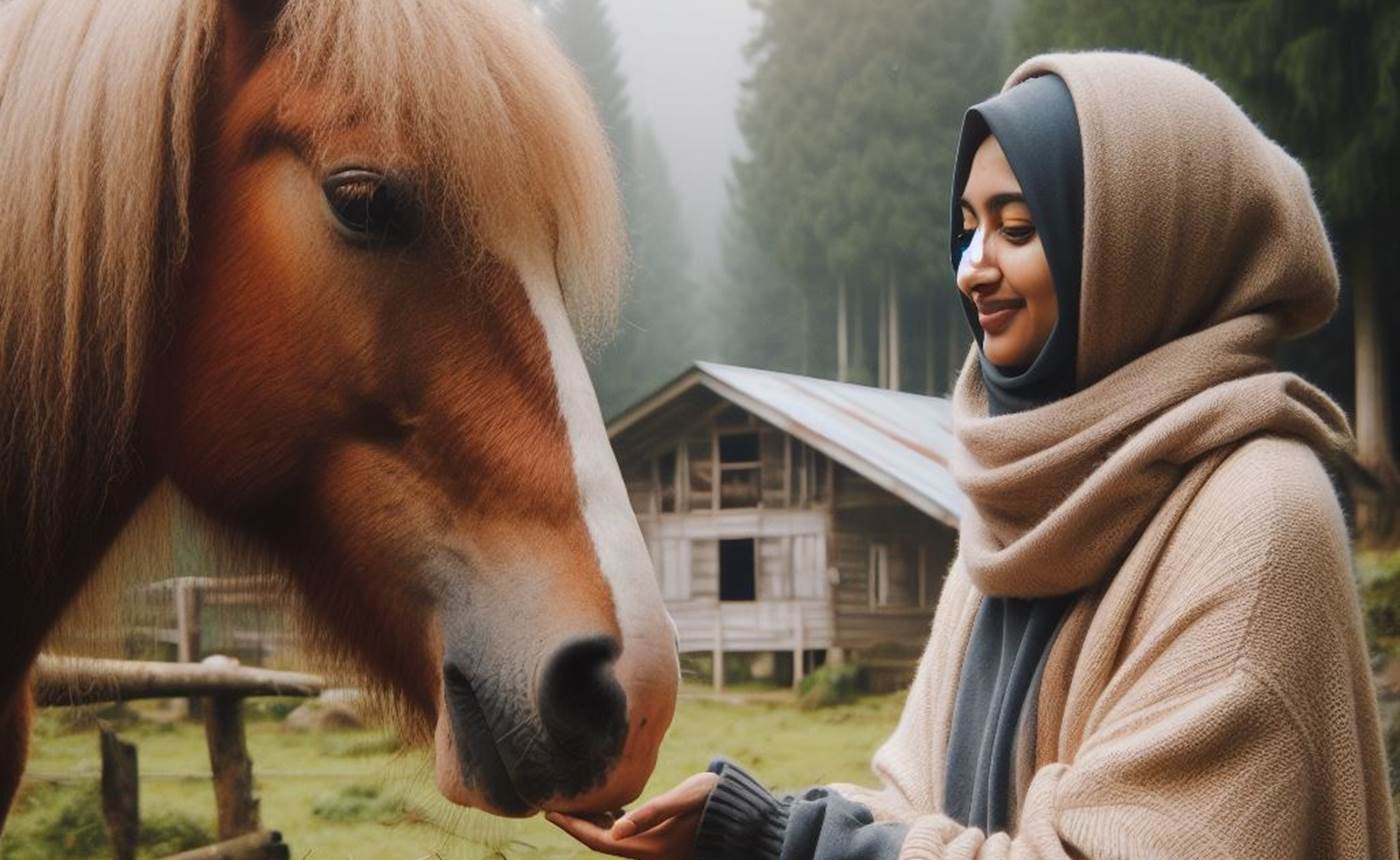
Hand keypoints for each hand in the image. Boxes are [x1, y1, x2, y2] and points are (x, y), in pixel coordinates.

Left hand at [545, 771, 719, 858]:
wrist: (746, 817)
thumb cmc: (716, 801)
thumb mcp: (685, 800)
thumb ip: (652, 813)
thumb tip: (617, 831)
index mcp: (650, 847)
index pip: (600, 840)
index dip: (573, 826)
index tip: (549, 810)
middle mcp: (649, 852)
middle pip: (602, 840)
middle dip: (576, 823)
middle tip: (552, 802)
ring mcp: (656, 848)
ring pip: (614, 838)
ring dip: (593, 822)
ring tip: (573, 800)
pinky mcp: (663, 840)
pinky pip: (629, 833)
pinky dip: (613, 821)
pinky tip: (608, 805)